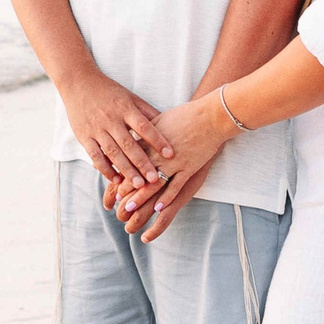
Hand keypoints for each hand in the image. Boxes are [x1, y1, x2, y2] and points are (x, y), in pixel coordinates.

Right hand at [58, 72, 173, 187]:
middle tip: (155, 179)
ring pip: (113, 153)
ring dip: (126, 170)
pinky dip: (105, 169)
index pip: (144, 126)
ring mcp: (96, 129)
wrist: (78, 83)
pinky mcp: (84, 136)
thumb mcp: (130, 97)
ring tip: (139, 185)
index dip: (157, 140)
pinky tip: (116, 180)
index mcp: (125, 108)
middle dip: (142, 163)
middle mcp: (111, 119)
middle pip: (129, 144)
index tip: (170, 154)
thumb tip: (168, 125)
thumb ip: (147, 112)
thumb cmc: (109, 91)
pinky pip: (95, 156)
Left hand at [106, 96, 229, 237]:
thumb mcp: (160, 120)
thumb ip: (145, 131)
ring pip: (154, 182)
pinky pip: (176, 186)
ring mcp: (175, 162)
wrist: (211, 116)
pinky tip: (157, 209)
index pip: (131, 159)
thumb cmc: (185, 115)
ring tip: (129, 208)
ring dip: (140, 197)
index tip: (111, 184)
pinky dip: (166, 197)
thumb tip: (132, 136)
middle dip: (126, 188)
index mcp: (150, 141)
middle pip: (138, 173)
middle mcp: (159, 153)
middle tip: (115, 201)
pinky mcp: (189, 167)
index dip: (121, 172)